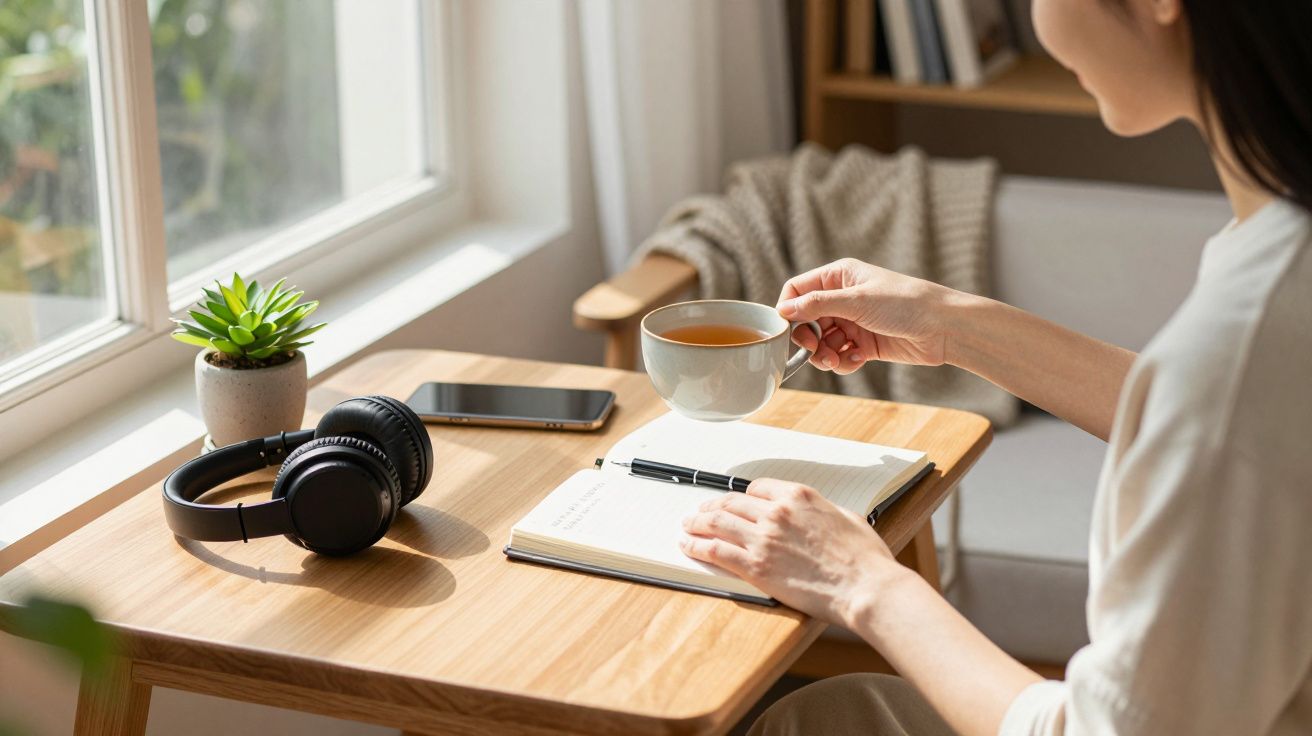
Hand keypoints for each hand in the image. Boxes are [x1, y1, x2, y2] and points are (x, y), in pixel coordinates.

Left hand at [680, 479, 905, 625]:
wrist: (865, 587)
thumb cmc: (864, 559)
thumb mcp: (846, 518)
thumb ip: (822, 512)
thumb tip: (815, 516)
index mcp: (799, 496)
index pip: (758, 489)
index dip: (742, 497)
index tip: (735, 503)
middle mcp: (777, 512)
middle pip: (731, 503)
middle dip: (712, 506)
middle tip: (700, 511)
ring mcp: (763, 538)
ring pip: (717, 523)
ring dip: (697, 523)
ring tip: (687, 526)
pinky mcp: (756, 566)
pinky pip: (716, 550)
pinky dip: (697, 546)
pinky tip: (688, 546)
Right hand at [777, 258, 959, 374]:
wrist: (944, 328)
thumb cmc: (905, 303)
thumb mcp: (857, 301)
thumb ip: (817, 305)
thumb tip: (783, 309)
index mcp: (839, 277)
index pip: (797, 290)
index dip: (789, 310)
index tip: (787, 331)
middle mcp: (843, 298)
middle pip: (806, 321)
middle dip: (808, 339)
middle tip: (815, 350)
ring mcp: (853, 322)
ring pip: (822, 342)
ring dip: (825, 355)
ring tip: (838, 360)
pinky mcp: (864, 344)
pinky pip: (840, 356)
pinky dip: (844, 361)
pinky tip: (860, 359)